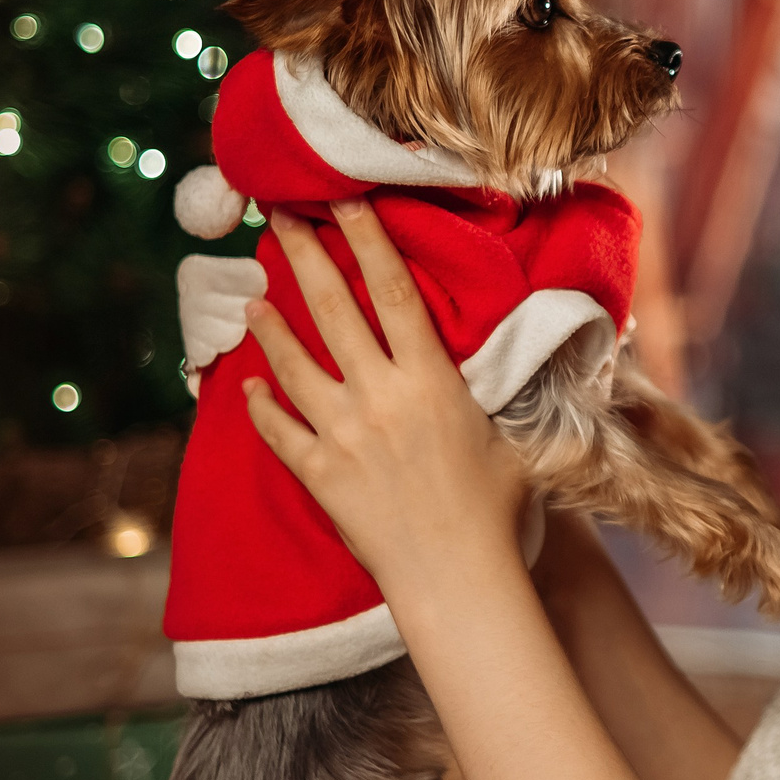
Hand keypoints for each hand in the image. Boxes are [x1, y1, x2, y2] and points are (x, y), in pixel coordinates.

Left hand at [240, 200, 530, 589]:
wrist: (458, 577)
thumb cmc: (498, 510)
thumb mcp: (512, 435)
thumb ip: (499, 391)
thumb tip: (529, 354)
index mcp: (431, 381)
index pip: (394, 293)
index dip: (368, 241)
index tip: (344, 201)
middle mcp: (380, 398)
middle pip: (335, 311)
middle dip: (304, 257)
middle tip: (278, 218)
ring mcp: (343, 436)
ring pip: (295, 365)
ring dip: (271, 327)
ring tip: (252, 299)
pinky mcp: (320, 475)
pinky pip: (278, 432)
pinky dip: (262, 406)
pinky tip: (250, 385)